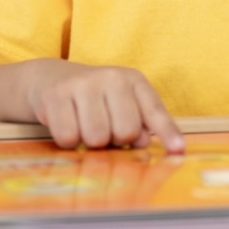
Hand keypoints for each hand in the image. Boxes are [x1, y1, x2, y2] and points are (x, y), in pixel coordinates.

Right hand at [24, 59, 184, 152]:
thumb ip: (140, 124)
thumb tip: (144, 143)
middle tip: (104, 130)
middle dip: (115, 140)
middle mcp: (111, 77)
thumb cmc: (94, 99)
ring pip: (97, 137)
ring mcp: (83, 84)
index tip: (178, 151)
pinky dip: (67, 141)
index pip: (155, 111)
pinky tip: (67, 125)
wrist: (49, 78)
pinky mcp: (56, 94)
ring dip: (89, 142)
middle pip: (125, 131)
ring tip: (84, 127)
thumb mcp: (123, 104)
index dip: (168, 133)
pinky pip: (68, 137)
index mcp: (134, 81)